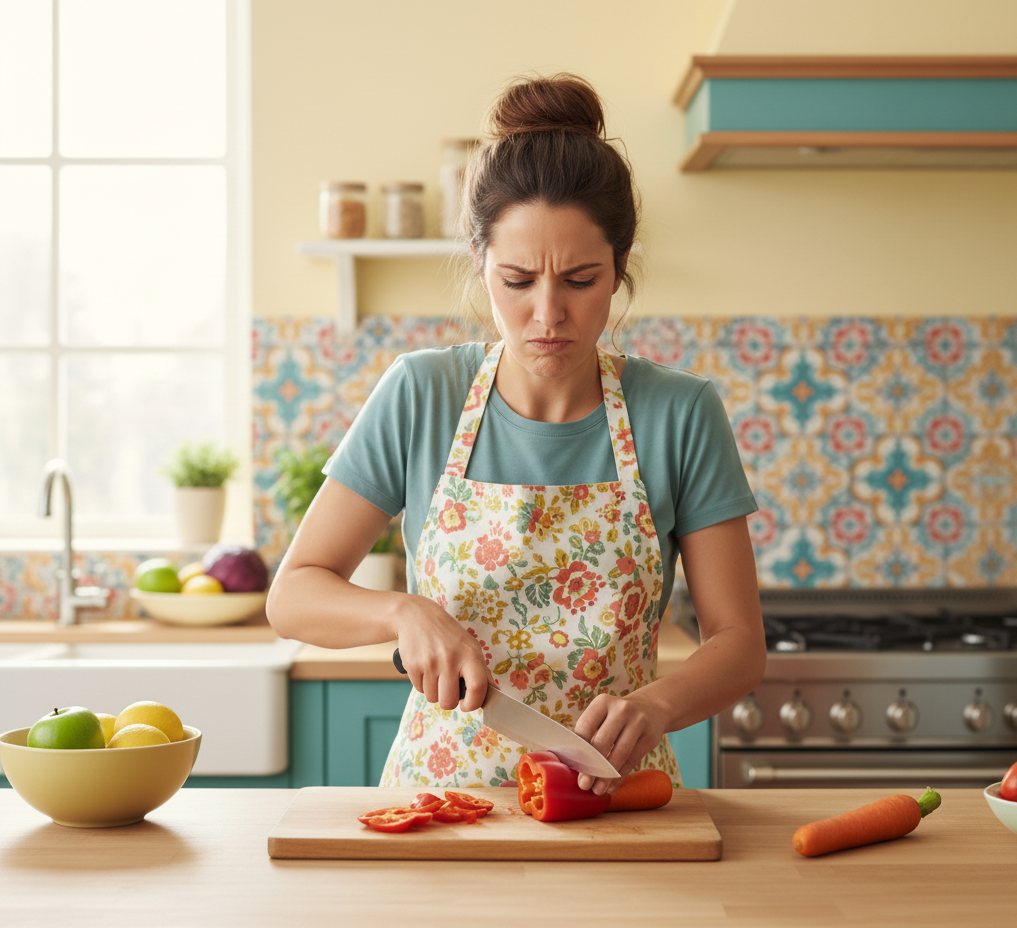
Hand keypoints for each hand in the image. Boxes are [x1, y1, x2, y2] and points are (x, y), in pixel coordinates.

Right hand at [394, 594, 490, 712]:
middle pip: (448, 702)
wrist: (418, 616)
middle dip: (448, 699)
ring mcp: (430, 662)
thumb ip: (480, 669)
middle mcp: (450, 659)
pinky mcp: (413, 665)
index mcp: (469, 654)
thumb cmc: (448, 634)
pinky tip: (425, 667)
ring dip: (434, 690)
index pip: (477, 688)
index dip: (473, 703)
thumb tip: (493, 692)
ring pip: (432, 698)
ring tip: (436, 672)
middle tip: (448, 687)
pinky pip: (419, 690)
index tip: (467, 705)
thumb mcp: (469, 645)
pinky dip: (423, 684)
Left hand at [572, 689, 667, 794]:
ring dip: (607, 775)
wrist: (651, 709)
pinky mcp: (650, 737)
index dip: (579, 749)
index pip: (585, 727)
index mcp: (603, 702)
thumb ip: (590, 733)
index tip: (573, 767)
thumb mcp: (604, 715)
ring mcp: (638, 721)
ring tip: (598, 789)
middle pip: (603, 741)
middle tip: (583, 784)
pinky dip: (620, 776)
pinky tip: (612, 786)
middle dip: (592, 766)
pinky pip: (633, 760)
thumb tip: (573, 764)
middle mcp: (621, 708)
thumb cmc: (617, 718)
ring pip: (620, 753)